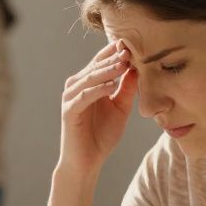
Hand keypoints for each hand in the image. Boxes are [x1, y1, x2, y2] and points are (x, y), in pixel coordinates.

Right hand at [58, 40, 135, 173]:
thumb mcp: (121, 108)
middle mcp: (76, 87)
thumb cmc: (102, 135)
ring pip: (89, 79)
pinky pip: (84, 97)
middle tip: (128, 49)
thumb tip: (137, 68)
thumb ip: (127, 89)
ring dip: (106, 71)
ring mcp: (71, 98)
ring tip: (123, 64)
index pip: (100, 62)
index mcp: (88, 83)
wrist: (87, 161)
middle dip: (112, 58)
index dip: (114, 53)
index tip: (132, 44)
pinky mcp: (69, 111)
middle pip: (95, 67)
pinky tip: (112, 86)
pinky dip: (98, 90)